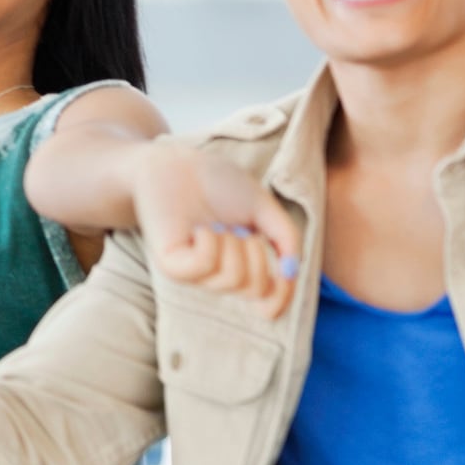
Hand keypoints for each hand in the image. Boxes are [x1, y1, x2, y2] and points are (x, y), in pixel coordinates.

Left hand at [131, 140, 301, 319]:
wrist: (176, 163)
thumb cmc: (218, 183)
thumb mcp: (265, 208)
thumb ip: (286, 239)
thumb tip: (292, 274)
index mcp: (242, 265)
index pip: (267, 300)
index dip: (282, 296)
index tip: (285, 273)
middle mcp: (218, 275)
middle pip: (255, 289)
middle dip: (257, 254)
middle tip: (239, 228)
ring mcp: (194, 273)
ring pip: (233, 278)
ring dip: (232, 244)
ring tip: (216, 225)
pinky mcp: (172, 265)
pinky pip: (204, 265)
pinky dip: (210, 243)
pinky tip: (200, 229)